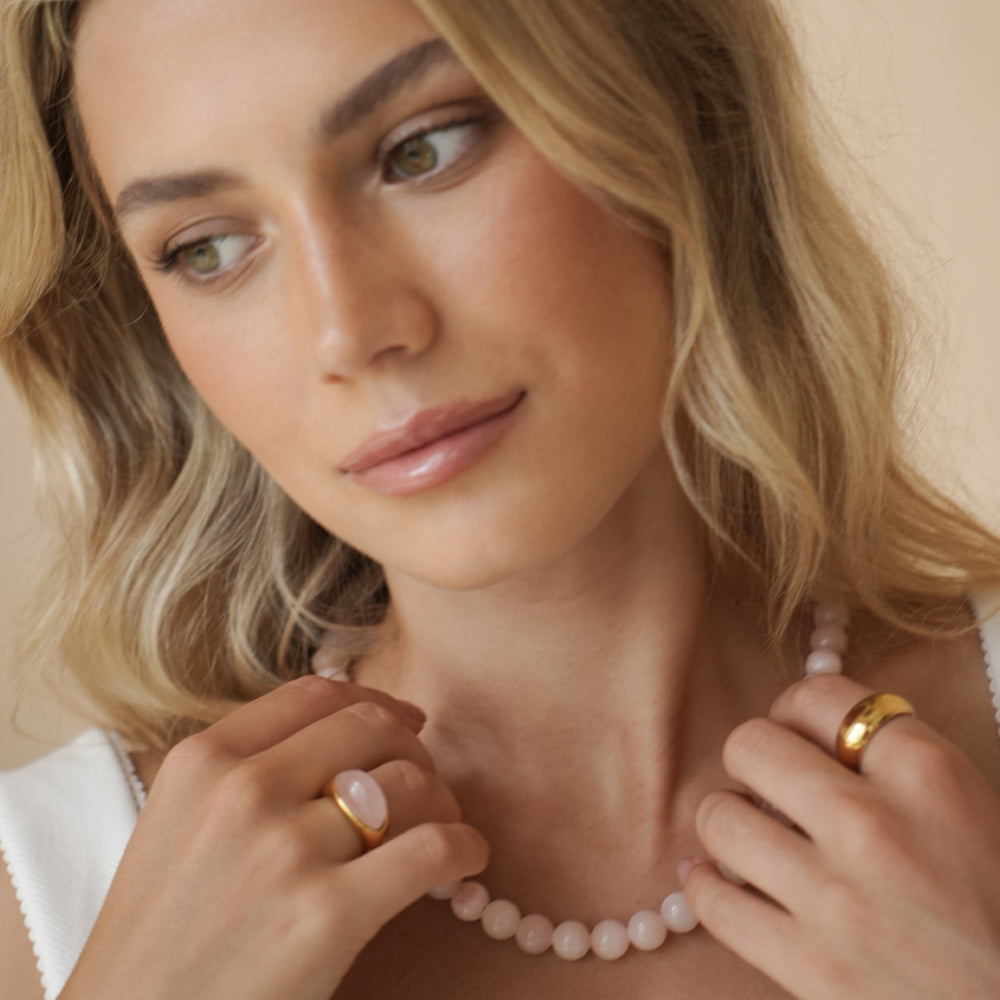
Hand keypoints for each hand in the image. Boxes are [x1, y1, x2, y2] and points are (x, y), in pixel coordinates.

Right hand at [60, 676, 487, 999]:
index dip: (376, 701)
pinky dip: (464, 848)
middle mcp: (242, 790)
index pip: (317, 695)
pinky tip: (465, 861)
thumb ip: (245, 770)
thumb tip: (347, 724)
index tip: (406, 722)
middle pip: (371, 726)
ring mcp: (286, 849)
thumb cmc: (158, 942)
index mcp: (202, 760)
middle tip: (426, 785)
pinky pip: (433, 847)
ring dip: (442, 801)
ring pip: (410, 782)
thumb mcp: (176, 827)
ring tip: (442, 829)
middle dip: (414, 749)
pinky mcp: (327, 913)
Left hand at [683, 673, 999, 999]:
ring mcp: (838, 901)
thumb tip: (800, 727)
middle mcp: (874, 826)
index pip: (815, 695)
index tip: (796, 735)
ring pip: (719, 818)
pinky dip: (706, 885)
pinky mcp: (812, 968)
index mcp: (927, 773)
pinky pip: (713, 902)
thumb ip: (890, 758)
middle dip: (752, 761)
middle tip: (768, 786)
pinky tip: (720, 879)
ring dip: (727, 821)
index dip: (796, 711)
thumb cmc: (996, 901)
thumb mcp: (965, 804)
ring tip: (750, 835)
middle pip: (749, 745)